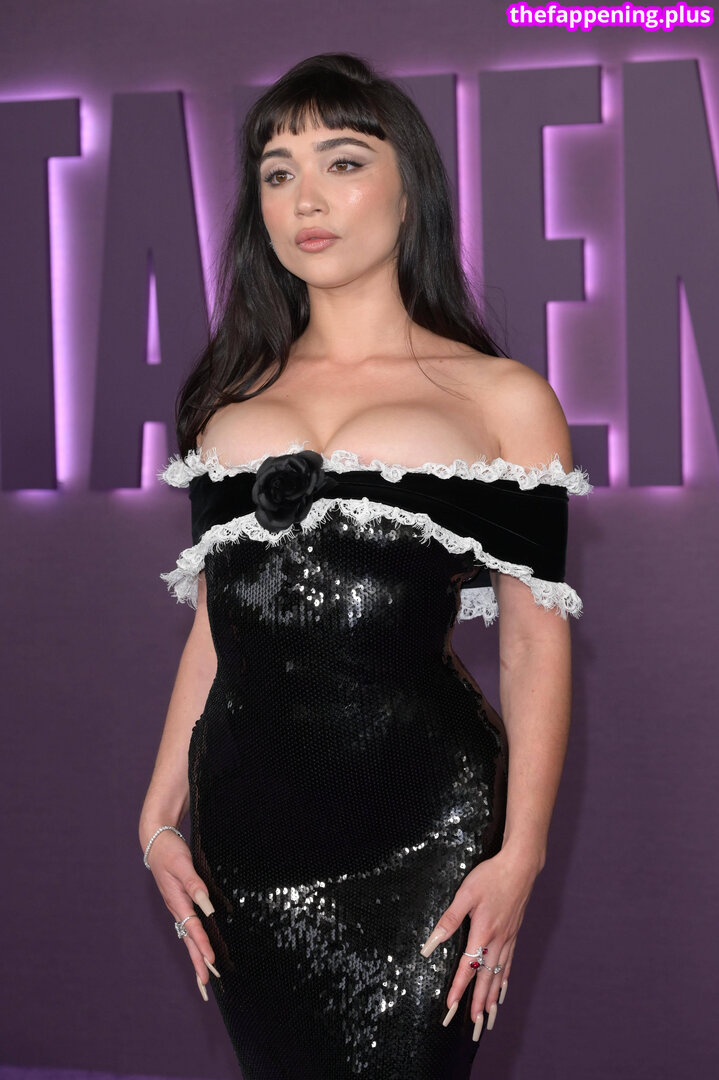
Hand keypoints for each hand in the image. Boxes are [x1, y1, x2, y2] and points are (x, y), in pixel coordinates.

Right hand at [144, 829, 219, 998]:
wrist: (157, 842)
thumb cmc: (170, 851)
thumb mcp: (182, 865)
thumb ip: (195, 884)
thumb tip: (207, 907)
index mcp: (177, 901)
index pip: (192, 928)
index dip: (202, 945)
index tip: (211, 962)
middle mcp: (177, 908)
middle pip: (188, 941)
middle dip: (197, 963)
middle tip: (206, 986)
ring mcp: (178, 907)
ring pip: (188, 937)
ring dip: (196, 957)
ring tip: (204, 978)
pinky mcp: (180, 902)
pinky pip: (189, 927)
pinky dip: (195, 942)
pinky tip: (199, 949)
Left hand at [419, 847, 539, 1031]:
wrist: (520, 866)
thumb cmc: (491, 876)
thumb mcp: (465, 894)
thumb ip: (449, 919)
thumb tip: (431, 942)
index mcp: (483, 932)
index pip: (468, 967)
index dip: (458, 987)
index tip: (450, 1006)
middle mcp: (498, 940)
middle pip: (486, 977)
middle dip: (479, 1002)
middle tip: (475, 1024)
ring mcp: (508, 938)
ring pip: (499, 974)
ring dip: (492, 996)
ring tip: (488, 1016)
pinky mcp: (514, 933)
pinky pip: (509, 963)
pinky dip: (504, 979)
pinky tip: (502, 988)